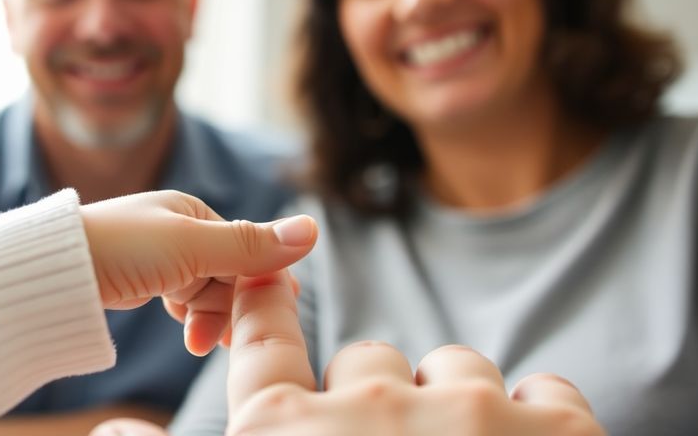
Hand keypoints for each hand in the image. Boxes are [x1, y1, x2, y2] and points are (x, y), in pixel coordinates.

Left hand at [80, 190, 316, 354]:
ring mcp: (158, 254)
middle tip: (226, 340)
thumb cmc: (117, 250)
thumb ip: (250, 244)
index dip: (262, 282)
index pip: (246, 248)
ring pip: (204, 291)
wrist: (49, 272)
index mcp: (192, 210)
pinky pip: (180, 299)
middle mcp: (178, 227)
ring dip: (207, 317)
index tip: (273, 317)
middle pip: (227, 273)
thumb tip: (312, 228)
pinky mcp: (140, 278)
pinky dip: (187, 317)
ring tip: (198, 343)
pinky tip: (185, 334)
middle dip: (229, 307)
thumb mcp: (191, 246)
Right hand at [223, 273, 604, 435]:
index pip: (262, 343)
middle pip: (369, 361)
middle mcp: (368, 415)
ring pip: (456, 368)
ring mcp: (465, 420)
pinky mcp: (556, 434)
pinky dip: (539, 420)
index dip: (266, 305)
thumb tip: (141, 427)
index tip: (269, 277)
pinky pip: (546, 391)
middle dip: (381, 401)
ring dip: (458, 410)